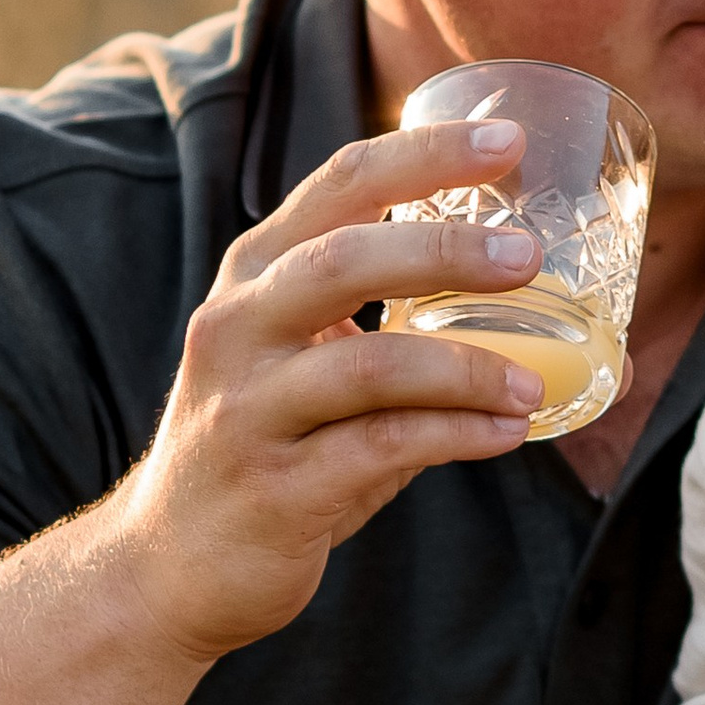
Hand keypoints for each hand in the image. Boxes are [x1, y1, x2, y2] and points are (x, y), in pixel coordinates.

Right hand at [111, 120, 552, 662]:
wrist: (168, 565)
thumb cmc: (260, 442)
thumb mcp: (300, 354)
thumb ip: (381, 314)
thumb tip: (516, 281)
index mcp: (254, 276)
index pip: (340, 184)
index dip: (424, 155)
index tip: (507, 140)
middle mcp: (238, 329)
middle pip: (342, 259)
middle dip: (445, 249)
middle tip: (529, 256)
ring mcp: (249, 409)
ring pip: (368, 365)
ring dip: (467, 368)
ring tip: (535, 382)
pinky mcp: (275, 488)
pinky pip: (380, 449)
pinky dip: (456, 436)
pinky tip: (507, 433)